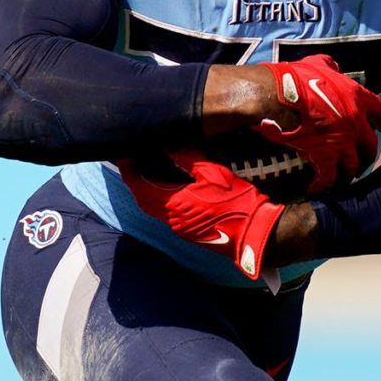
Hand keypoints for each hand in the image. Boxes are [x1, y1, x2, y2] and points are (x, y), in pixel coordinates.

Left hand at [125, 151, 284, 281]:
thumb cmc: (236, 202)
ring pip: (154, 209)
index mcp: (173, 203)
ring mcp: (180, 229)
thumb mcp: (213, 172)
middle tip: (135, 164)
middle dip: (135, 182)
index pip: (138, 186)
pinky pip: (167, 215)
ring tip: (149, 174)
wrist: (255, 232)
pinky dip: (161, 201)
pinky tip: (169, 189)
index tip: (125, 156)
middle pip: (143, 200)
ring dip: (148, 193)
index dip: (128, 170)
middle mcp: (171, 219)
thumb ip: (188, 158)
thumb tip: (171, 147)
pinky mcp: (190, 233)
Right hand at [250, 53, 380, 191]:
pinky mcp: (324, 155)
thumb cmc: (293, 78)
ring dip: (348, 174)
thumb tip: (334, 66)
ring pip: (353, 165)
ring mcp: (341, 140)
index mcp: (356, 97)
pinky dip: (323, 185)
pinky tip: (316, 189)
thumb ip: (330, 65)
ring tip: (343, 180)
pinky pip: (329, 176)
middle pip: (370, 145)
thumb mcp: (317, 63)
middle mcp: (355, 121)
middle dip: (367, 156)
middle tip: (363, 163)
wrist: (274, 95)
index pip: (380, 113)